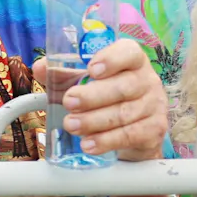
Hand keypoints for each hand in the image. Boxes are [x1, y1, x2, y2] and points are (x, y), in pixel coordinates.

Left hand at [47, 39, 168, 162]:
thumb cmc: (106, 97)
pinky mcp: (155, 129)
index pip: (129, 52)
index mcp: (132, 60)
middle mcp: (147, 80)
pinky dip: (107, 140)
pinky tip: (89, 144)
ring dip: (94, 121)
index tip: (92, 70)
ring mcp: (155, 105)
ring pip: (125, 113)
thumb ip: (63, 74)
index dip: (112, 59)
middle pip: (124, 86)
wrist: (133, 131)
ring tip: (71, 125)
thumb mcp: (83, 82)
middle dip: (93, 96)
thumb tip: (41, 68)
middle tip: (69, 102)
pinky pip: (131, 135)